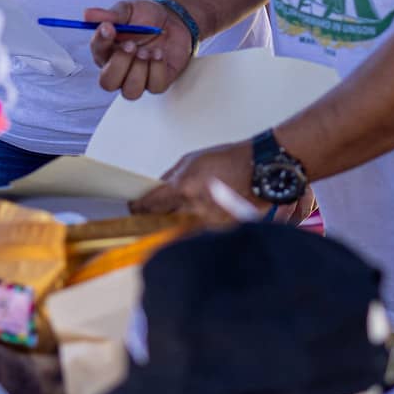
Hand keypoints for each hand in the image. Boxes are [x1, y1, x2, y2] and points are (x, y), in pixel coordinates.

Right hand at [89, 0, 192, 99]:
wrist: (172, 19)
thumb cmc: (146, 16)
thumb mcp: (127, 10)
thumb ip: (110, 15)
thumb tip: (87, 14)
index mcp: (107, 50)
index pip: (97, 51)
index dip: (102, 41)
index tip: (110, 27)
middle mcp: (119, 68)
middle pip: (108, 83)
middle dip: (119, 65)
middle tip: (131, 45)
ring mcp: (138, 78)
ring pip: (130, 92)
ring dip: (139, 70)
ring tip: (148, 51)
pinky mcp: (157, 81)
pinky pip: (154, 87)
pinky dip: (157, 70)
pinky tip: (159, 54)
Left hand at [132, 141, 255, 224]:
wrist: (260, 170)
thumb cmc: (230, 160)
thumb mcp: (192, 159)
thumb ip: (171, 176)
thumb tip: (157, 188)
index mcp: (184, 187)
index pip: (150, 204)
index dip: (137, 208)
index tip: (132, 209)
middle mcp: (194, 207)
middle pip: (161, 222)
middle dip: (150, 221)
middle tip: (143, 220)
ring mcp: (208, 221)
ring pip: (178, 231)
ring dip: (170, 228)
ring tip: (165, 224)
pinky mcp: (221, 230)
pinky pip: (198, 233)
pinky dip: (190, 230)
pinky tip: (188, 226)